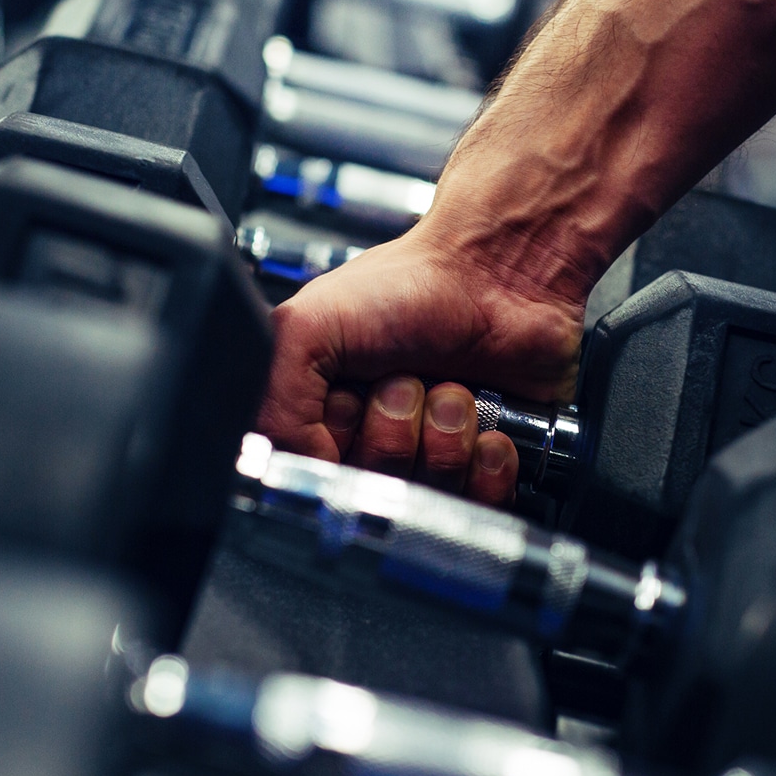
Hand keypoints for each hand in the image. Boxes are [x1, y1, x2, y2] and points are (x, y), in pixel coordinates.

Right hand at [256, 227, 585, 504]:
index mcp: (324, 414)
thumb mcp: (307, 326)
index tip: (353, 396)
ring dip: (445, 436)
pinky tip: (485, 426)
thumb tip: (296, 467)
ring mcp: (430, 456)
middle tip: (405, 380)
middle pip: (375, 493)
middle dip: (395, 431)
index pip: (318, 477)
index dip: (339, 441)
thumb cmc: (413, 284)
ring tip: (449, 387)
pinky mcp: (483, 467)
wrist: (500, 272)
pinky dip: (487, 462)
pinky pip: (482, 503)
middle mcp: (374, 440)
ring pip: (429, 495)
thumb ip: (275, 405)